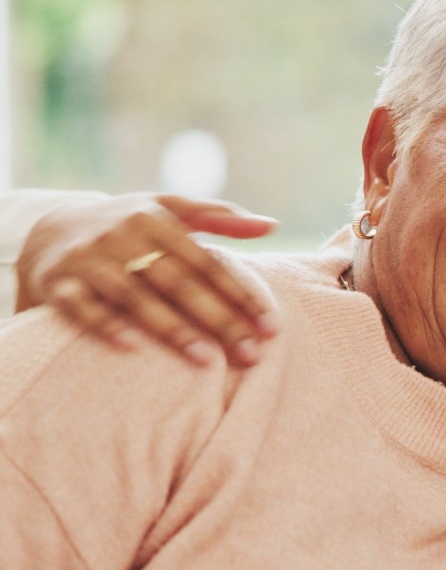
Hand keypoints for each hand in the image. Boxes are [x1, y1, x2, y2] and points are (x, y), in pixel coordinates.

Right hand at [17, 193, 280, 366]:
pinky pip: (81, 306)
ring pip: (134, 296)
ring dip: (171, 328)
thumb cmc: (127, 224)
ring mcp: (88, 259)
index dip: (240, 294)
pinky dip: (104, 324)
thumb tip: (271, 225)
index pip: (207, 263)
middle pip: (178, 282)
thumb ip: (219, 217)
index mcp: (156, 220)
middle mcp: (122, 236)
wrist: (50, 228)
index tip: (270, 327)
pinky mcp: (58, 281)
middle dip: (217, 319)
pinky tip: (132, 347)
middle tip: (250, 354)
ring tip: (206, 360)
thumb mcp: (168, 209)